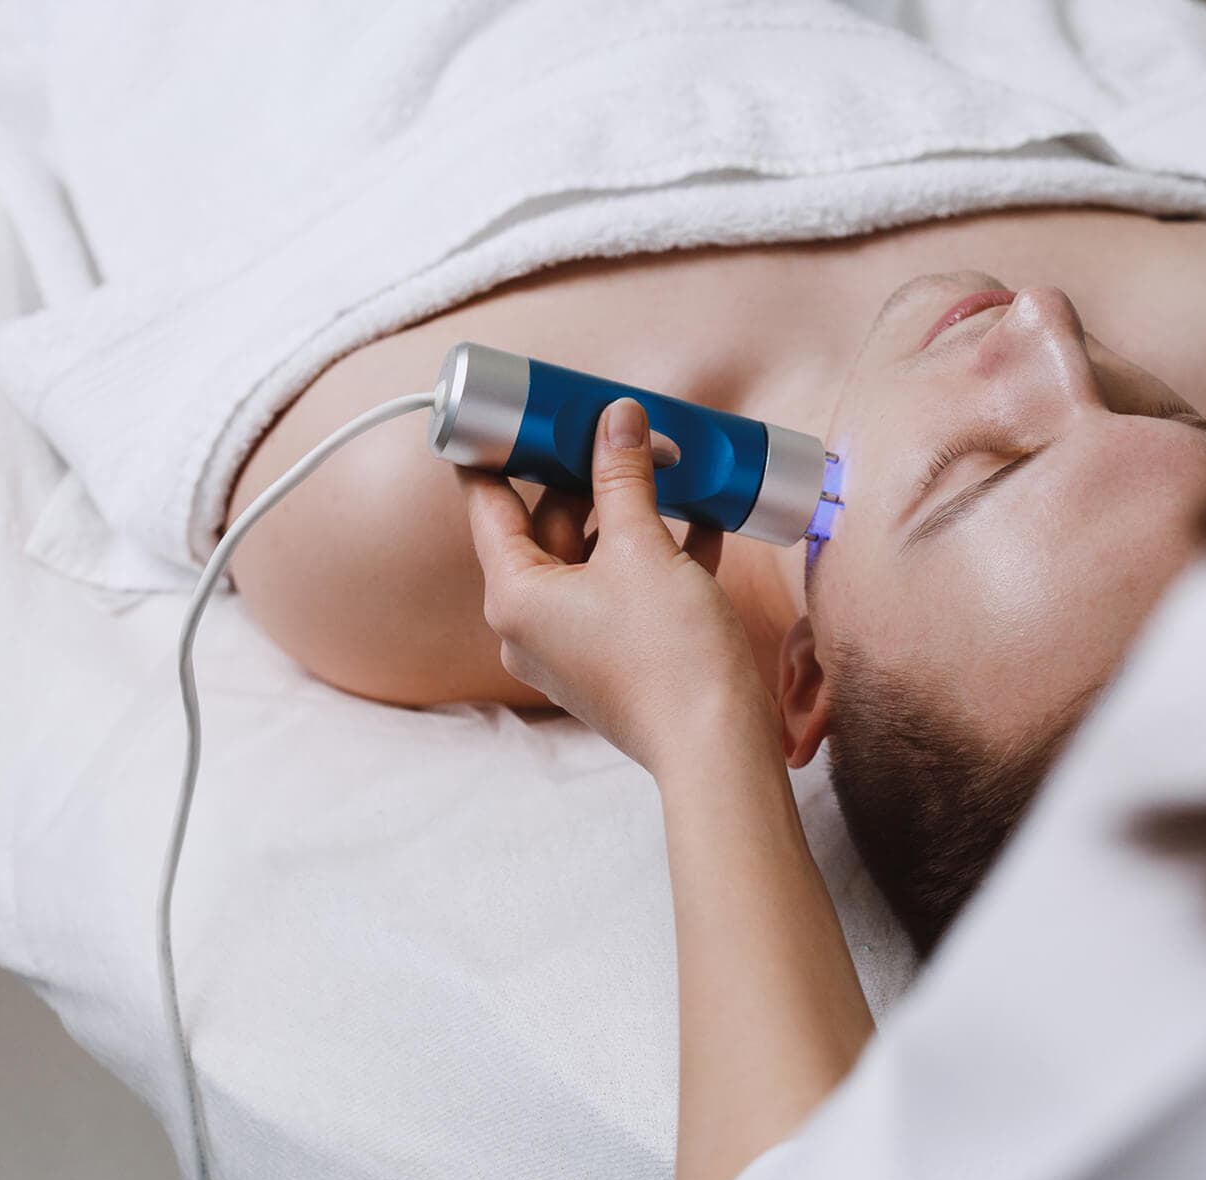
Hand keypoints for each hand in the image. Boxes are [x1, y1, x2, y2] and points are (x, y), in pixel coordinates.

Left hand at [457, 398, 773, 774]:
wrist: (717, 744)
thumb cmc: (667, 653)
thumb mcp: (642, 548)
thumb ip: (624, 477)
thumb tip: (616, 420)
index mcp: (515, 595)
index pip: (488, 505)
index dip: (495, 451)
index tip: (508, 409)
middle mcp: (532, 624)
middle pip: (547, 527)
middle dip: (587, 475)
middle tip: (615, 426)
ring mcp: (575, 645)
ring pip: (594, 556)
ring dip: (629, 510)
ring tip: (668, 464)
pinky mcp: (618, 657)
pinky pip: (626, 589)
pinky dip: (655, 553)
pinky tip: (701, 518)